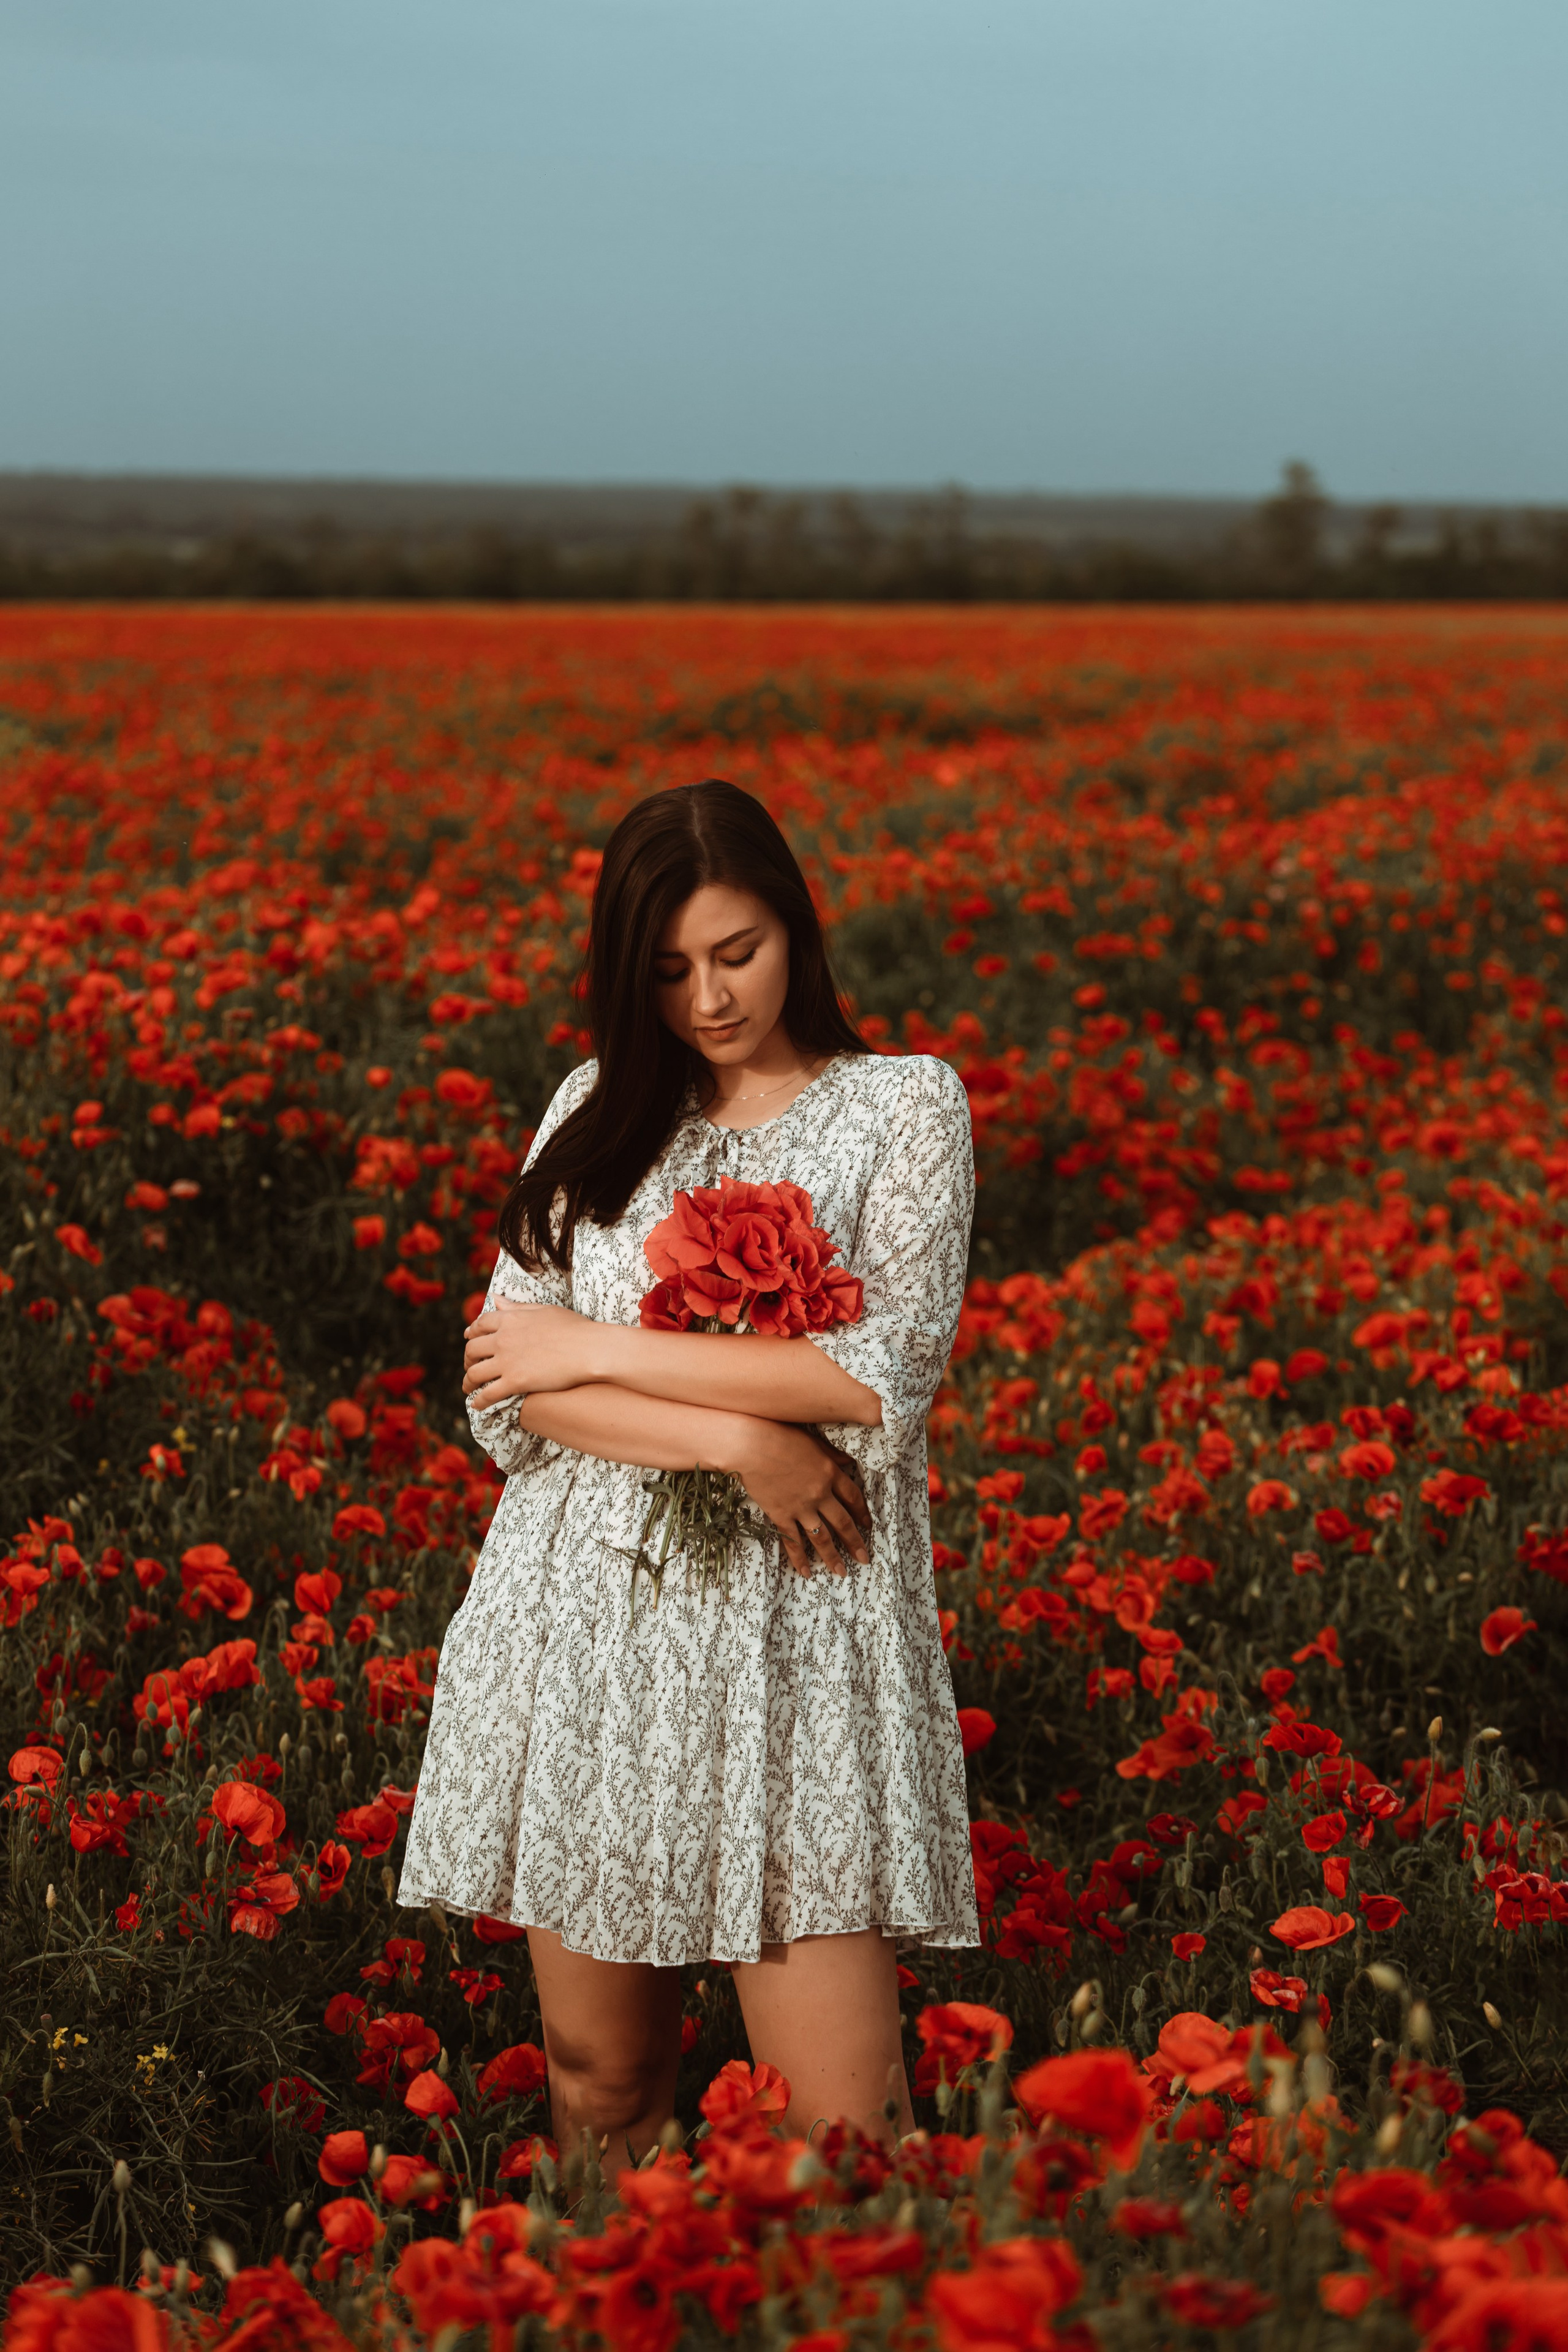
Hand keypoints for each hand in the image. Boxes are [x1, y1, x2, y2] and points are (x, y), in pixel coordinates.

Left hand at [462, 1299, 589, 1406]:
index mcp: (510, 1319)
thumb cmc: (573, 1328)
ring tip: (469, 1388)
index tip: (468, 1338)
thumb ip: (516, 1307)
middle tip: (470, 1365)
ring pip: (475, 1373)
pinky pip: (488, 1394)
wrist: (589, 1349)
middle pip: (472, 1349)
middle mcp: (503, 1339)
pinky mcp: (515, 1382)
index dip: (472, 1333)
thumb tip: (495, 1299)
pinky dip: (478, 1401)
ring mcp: (507, 1361)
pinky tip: (476, 1405)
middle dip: (467, 1358)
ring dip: (468, 1382)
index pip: (480, 1324)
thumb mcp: (543, 1310)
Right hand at [728, 1421, 872, 1577]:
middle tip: (864, 1559)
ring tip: (841, 1572)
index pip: (853, 1498)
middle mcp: (820, 1493)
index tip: (868, 1525)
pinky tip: (807, 1572)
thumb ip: (832, 1454)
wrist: (751, 1446)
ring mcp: (801, 1507)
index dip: (862, 1513)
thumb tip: (848, 1462)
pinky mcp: (781, 1515)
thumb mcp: (813, 1441)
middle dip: (855, 1543)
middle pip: (843, 1523)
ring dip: (833, 1557)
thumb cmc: (780, 1436)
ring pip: (822, 1538)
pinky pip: (793, 1541)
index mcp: (830, 1472)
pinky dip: (800, 1558)